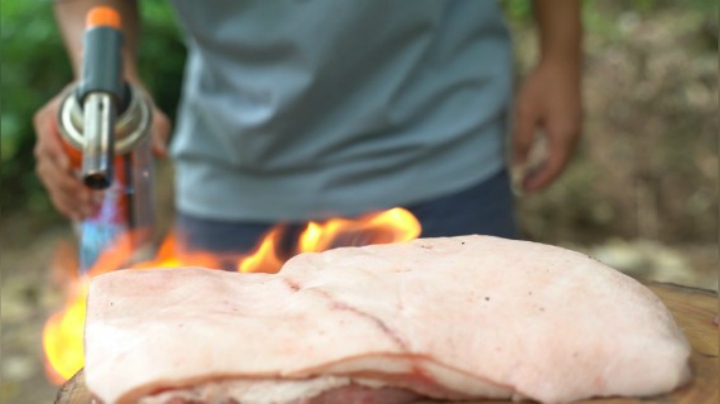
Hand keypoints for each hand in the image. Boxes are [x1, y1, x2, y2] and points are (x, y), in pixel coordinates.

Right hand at [33, 84, 170, 219]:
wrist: (121, 101)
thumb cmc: (130, 104)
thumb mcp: (147, 113)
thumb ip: (155, 129)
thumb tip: (161, 152)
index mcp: (65, 108)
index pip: (47, 127)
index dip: (55, 150)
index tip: (72, 168)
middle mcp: (52, 127)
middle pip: (47, 159)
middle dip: (67, 184)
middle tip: (90, 199)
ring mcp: (52, 146)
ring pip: (49, 176)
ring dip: (66, 197)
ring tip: (88, 210)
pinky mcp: (58, 164)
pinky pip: (53, 185)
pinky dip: (64, 202)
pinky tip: (79, 214)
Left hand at [512, 59, 581, 193]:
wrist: (562, 60)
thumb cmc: (541, 85)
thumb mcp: (525, 113)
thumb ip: (522, 140)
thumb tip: (519, 165)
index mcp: (564, 136)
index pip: (553, 169)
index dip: (539, 182)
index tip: (523, 189)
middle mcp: (574, 135)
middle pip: (560, 166)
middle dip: (543, 178)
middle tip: (525, 186)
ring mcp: (576, 127)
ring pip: (563, 156)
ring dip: (548, 168)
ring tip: (531, 175)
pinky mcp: (574, 120)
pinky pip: (564, 146)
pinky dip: (552, 157)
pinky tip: (540, 155)